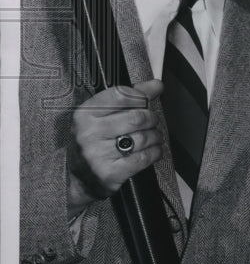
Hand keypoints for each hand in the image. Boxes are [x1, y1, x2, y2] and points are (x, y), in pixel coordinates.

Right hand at [67, 78, 163, 216]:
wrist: (79, 178)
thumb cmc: (94, 141)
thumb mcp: (102, 115)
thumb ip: (128, 97)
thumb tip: (156, 85)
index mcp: (85, 114)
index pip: (121, 95)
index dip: (142, 94)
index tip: (153, 92)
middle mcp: (89, 133)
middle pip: (136, 118)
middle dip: (151, 118)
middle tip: (152, 121)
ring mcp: (98, 155)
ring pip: (142, 138)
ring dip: (155, 136)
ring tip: (154, 136)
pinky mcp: (110, 174)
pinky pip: (143, 158)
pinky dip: (154, 152)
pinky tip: (154, 150)